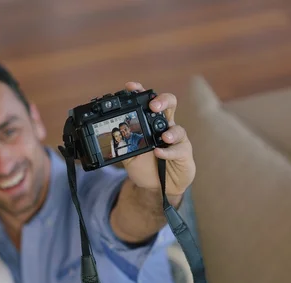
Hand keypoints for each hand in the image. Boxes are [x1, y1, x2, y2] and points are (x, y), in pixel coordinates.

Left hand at [121, 82, 194, 196]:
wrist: (156, 187)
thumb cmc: (144, 167)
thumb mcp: (128, 156)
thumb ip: (120, 145)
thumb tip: (106, 136)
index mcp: (150, 123)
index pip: (147, 102)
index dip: (140, 92)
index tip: (130, 87)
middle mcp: (164, 127)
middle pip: (169, 105)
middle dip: (162, 101)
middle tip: (153, 105)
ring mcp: (176, 140)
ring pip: (178, 128)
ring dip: (169, 131)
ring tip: (162, 137)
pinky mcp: (183, 153)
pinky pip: (179, 149)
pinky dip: (168, 151)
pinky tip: (159, 153)